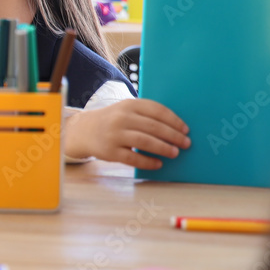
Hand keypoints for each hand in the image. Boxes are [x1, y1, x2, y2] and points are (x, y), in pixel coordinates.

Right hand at [64, 99, 190, 168]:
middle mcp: (121, 118)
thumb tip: (176, 128)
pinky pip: (133, 158)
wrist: (84, 131)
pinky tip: (158, 164)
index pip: (157, 111)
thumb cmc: (113, 120)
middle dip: (173, 136)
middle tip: (186, 143)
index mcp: (129, 105)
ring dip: (163, 148)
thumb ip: (146, 114)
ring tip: (175, 153)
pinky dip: (148, 162)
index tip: (186, 129)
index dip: (174, 121)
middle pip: (153, 127)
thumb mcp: (126, 110)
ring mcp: (115, 135)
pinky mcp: (110, 152)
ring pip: (145, 142)